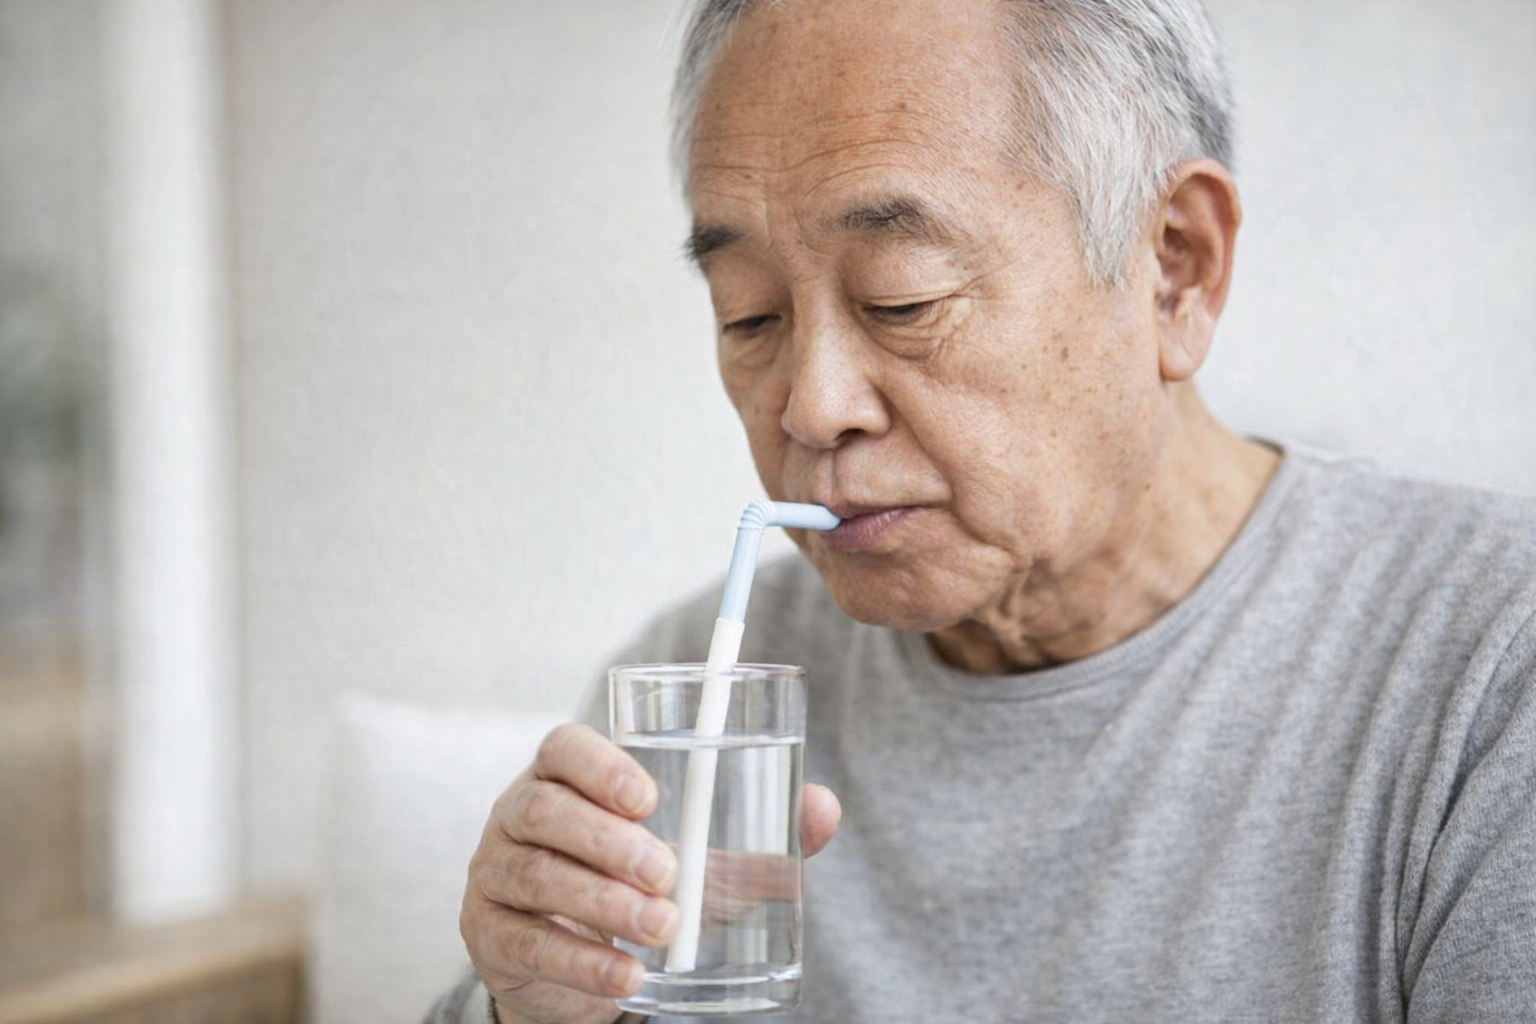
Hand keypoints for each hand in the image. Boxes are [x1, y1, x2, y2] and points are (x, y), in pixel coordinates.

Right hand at [460, 723, 840, 1023]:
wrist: (578, 962)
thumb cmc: (639, 885)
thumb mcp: (696, 859)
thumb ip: (755, 838)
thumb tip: (823, 810)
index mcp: (563, 777)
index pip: (563, 747)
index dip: (600, 764)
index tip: (650, 796)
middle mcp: (517, 815)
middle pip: (544, 810)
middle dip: (609, 841)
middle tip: (669, 873)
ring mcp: (493, 874)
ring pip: (535, 875)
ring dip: (602, 903)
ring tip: (661, 927)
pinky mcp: (490, 935)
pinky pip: (530, 942)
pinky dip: (583, 961)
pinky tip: (628, 974)